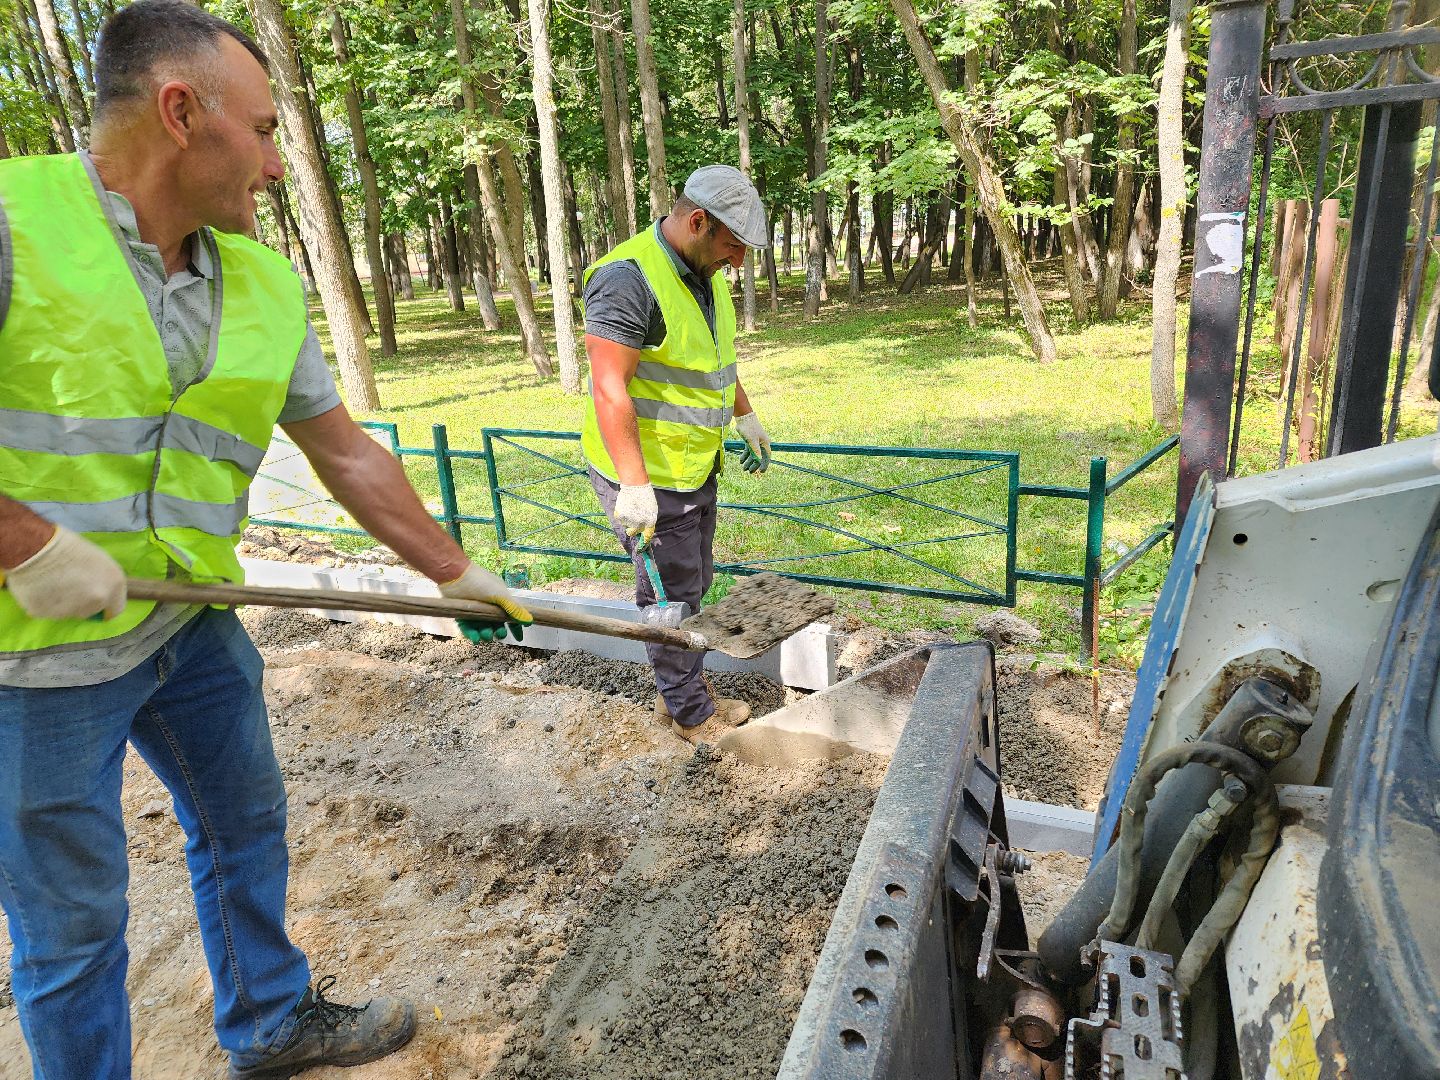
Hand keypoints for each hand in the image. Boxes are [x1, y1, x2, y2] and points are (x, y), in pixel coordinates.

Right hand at [0, 525, 126, 619]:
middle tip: (68, 584)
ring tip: (52, 581)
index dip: (105, 605)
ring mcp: (72, 610)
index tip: (96, 601)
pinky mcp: (47, 614)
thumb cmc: (67, 546)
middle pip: (91, 611)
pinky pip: (47, 611)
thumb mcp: (98, 561)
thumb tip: (100, 592)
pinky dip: (44, 602)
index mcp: (114, 585)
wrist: (36, 547)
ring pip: (68, 613)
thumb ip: (103, 581)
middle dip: (82, 603)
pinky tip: (40, 586)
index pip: (116, 609)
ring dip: (63, 603)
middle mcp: (98, 601)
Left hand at [438, 563, 532, 642]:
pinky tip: (475, 638)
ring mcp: (475, 610)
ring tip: (485, 635)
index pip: (511, 616)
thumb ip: (514, 609)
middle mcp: (488, 606)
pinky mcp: (462, 614)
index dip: (515, 627)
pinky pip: (468, 628)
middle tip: (498, 634)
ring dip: (486, 634)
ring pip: (482, 627)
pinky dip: (472, 634)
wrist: (455, 575)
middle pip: (496, 624)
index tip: (518, 639)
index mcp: (500, 600)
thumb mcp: (501, 595)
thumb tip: (529, 621)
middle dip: (499, 631)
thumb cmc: (481, 583)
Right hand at [614, 483, 658, 546]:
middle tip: (632, 518)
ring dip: (627, 519)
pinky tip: (625, 505)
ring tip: (630, 508)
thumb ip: (647, 521)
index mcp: (650, 522)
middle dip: (631, 528)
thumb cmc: (645, 496)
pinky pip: (620, 519)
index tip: (639, 550)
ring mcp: (629, 521)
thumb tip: (642, 531)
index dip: (643, 544)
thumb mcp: (651, 510)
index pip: (646, 537)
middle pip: (632, 532)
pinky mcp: (620, 516)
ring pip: (625, 525)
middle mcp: (639, 524)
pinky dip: (621, 514)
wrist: (635, 485)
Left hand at [734, 411, 770, 473]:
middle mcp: (761, 443)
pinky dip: (745, 456)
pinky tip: (741, 461)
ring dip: (748, 461)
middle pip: (759, 457)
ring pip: (753, 454)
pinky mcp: (750, 440)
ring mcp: (755, 442)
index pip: (766, 457)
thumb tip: (758, 460)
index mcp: (765, 443)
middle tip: (749, 472)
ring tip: (743, 468)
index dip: (764, 464)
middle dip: (754, 465)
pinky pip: (748, 450)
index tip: (761, 472)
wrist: (744, 417)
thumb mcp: (752, 441)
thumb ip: (755, 451)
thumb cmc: (749, 428)